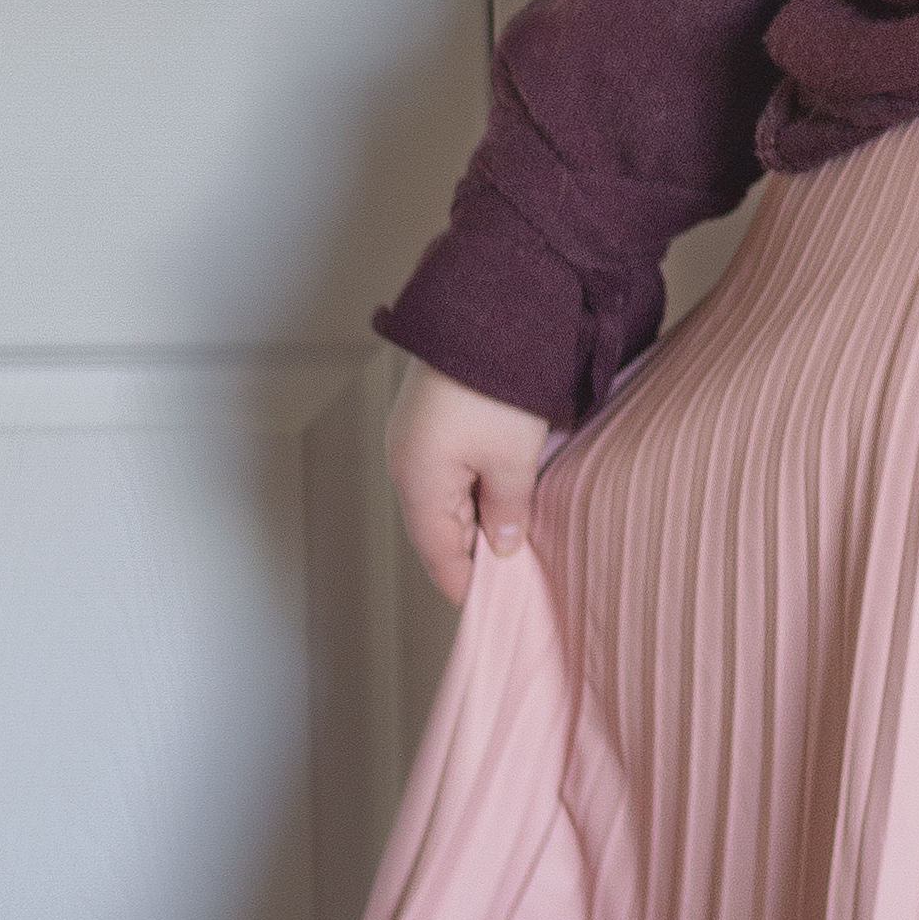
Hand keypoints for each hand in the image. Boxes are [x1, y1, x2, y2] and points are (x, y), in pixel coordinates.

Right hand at [386, 360, 553, 605]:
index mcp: (419, 483)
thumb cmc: (496, 386)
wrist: (483, 310)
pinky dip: (469, 495)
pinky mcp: (426, 422)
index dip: (468, 587)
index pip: (439, 557)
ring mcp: (411, 442)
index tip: (497, 609)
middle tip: (513, 581)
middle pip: (436, 533)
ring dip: (472, 525)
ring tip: (512, 543)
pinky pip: (444, 476)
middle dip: (471, 558)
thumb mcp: (513, 457)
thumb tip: (504, 548)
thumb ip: (508, 510)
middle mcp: (405, 466)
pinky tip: (498, 499)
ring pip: (442, 504)